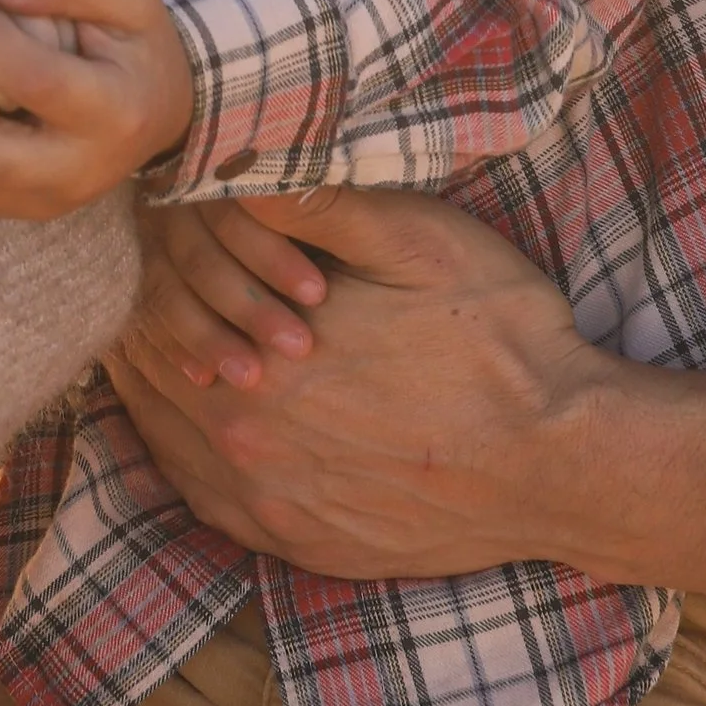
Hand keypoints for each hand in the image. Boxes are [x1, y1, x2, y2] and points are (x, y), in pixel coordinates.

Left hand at [109, 187, 600, 574]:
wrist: (562, 462)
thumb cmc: (496, 338)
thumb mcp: (413, 239)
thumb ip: (310, 201)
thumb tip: (226, 157)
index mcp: (261, 362)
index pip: (155, 309)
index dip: (148, 266)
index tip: (147, 236)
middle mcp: (248, 444)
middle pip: (151, 375)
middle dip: (146, 323)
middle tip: (144, 282)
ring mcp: (271, 506)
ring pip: (167, 440)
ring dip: (156, 389)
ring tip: (157, 343)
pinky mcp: (300, 547)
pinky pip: (205, 500)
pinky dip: (186, 454)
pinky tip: (196, 422)